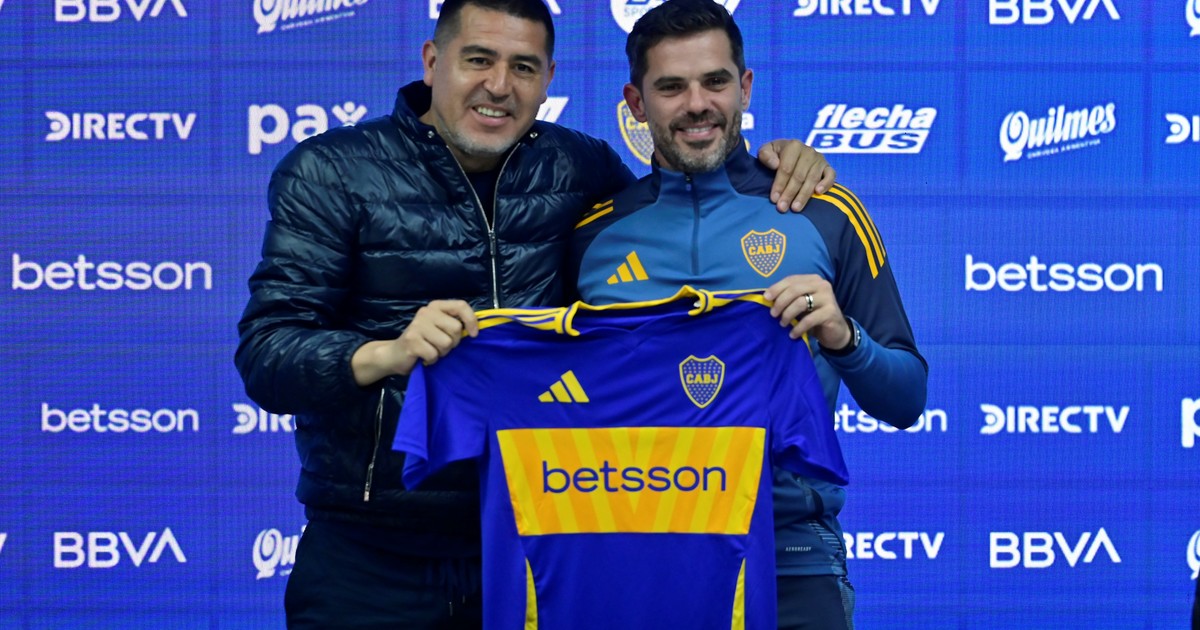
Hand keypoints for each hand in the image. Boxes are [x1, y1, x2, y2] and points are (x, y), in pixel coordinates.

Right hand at [352, 300, 478, 382]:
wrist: (394, 355)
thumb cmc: (423, 342)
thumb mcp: (439, 328)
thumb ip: (454, 324)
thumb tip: (475, 329)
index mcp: (435, 306)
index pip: (461, 306)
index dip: (471, 320)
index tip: (473, 335)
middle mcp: (426, 312)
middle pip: (456, 328)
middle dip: (453, 343)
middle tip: (441, 346)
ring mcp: (417, 325)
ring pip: (446, 343)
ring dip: (442, 353)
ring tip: (431, 351)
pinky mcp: (412, 340)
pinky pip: (434, 354)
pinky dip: (432, 360)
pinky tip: (424, 358)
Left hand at [757, 139, 835, 212]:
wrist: (791, 151)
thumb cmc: (776, 154)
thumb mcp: (766, 150)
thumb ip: (765, 154)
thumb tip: (775, 164)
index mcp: (793, 146)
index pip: (786, 168)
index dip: (779, 184)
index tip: (774, 199)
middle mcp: (809, 152)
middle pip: (799, 176)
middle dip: (789, 194)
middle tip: (782, 208)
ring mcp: (819, 160)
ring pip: (812, 179)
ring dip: (804, 195)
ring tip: (795, 208)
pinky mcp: (828, 167)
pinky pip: (831, 175)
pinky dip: (826, 184)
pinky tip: (818, 192)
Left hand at [762, 274, 851, 347]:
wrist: (836, 331)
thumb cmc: (814, 315)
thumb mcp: (801, 304)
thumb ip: (788, 297)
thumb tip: (767, 297)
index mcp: (813, 279)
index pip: (791, 280)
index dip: (776, 288)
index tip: (766, 298)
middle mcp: (822, 285)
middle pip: (794, 290)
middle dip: (780, 302)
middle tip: (773, 314)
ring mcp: (828, 298)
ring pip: (800, 303)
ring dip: (787, 315)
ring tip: (782, 324)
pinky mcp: (831, 312)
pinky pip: (809, 319)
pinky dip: (798, 328)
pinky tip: (793, 334)